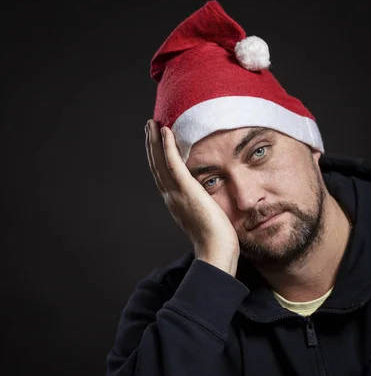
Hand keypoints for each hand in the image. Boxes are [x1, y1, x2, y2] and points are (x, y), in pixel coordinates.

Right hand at [145, 119, 239, 276]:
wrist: (216, 252)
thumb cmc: (216, 239)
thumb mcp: (207, 216)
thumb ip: (203, 204)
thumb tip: (209, 198)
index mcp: (176, 202)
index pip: (163, 175)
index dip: (157, 157)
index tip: (156, 141)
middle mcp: (171, 196)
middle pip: (156, 165)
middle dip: (151, 145)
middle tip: (148, 126)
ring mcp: (176, 194)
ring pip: (160, 162)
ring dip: (154, 141)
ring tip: (152, 123)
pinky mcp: (186, 190)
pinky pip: (173, 165)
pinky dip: (167, 147)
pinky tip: (165, 132)